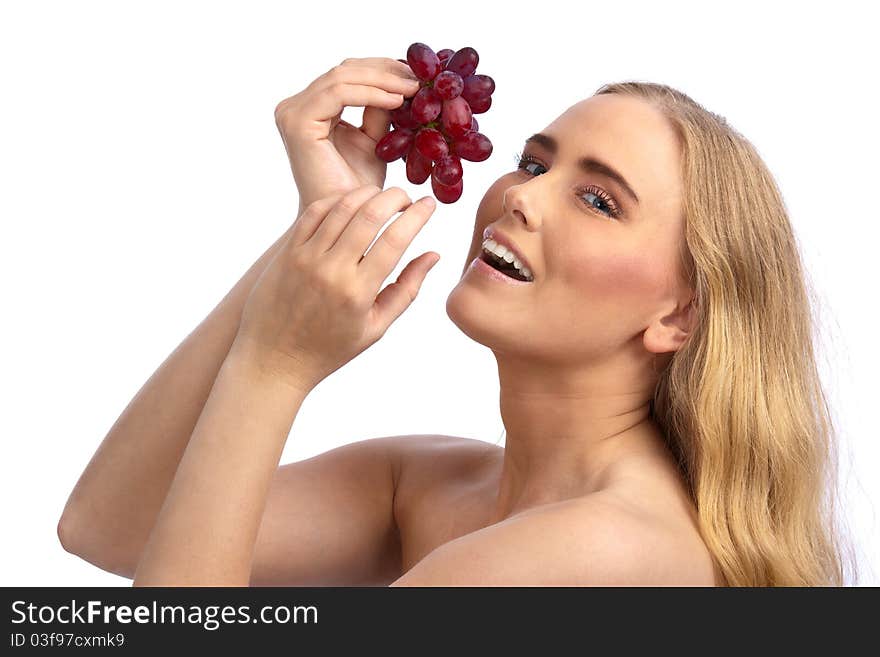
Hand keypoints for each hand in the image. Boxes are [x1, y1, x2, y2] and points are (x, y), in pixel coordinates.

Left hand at [233, 185, 439, 390]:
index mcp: (358, 292)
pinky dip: (337, 200)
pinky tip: (351, 202)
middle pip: (370, 215)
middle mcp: (331, 270)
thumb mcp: (375, 327)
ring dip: (367, 194)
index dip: (417, 216)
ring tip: (382, 197)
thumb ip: (407, 290)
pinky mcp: (287, 252)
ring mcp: (305, 258)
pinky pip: (314, 213)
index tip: (430, 204)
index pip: (395, 240)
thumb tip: (433, 255)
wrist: (273, 359)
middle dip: (395, 197)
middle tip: (407, 196)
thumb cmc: (329, 348)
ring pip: (342, 207)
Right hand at [274, 58, 421, 209]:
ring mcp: (292, 114)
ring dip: (382, 80)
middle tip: (419, 78)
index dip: (382, 69)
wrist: (348, 220)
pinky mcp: (297, 123)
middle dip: (384, 70)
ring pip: (341, 77)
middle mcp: (294, 107)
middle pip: (343, 71)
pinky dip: (370, 93)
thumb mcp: (375, 138)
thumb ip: (379, 108)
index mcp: (310, 109)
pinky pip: (338, 94)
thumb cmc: (358, 186)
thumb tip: (400, 79)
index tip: (416, 76)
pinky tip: (395, 100)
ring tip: (412, 89)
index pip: (346, 75)